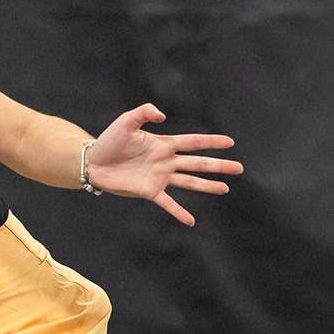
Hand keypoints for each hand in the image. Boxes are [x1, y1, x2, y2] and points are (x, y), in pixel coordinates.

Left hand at [85, 103, 240, 225]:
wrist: (93, 162)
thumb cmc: (109, 141)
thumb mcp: (126, 121)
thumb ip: (144, 112)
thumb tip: (163, 116)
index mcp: (163, 144)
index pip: (193, 142)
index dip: (212, 142)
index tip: (230, 142)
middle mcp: (166, 161)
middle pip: (198, 163)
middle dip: (219, 165)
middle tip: (239, 168)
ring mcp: (159, 177)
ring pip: (189, 182)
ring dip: (207, 186)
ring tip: (225, 189)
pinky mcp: (149, 191)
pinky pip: (167, 203)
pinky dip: (178, 212)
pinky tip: (191, 221)